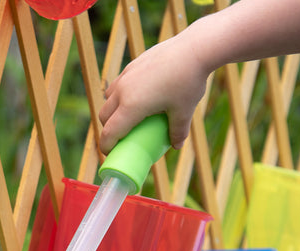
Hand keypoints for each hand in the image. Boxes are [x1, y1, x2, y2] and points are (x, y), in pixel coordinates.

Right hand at [99, 27, 209, 154]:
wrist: (195, 48)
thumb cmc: (188, 82)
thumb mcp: (184, 112)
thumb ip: (178, 132)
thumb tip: (176, 146)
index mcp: (132, 106)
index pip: (110, 132)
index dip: (106, 147)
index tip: (110, 154)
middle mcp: (123, 90)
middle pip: (104, 116)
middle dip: (108, 130)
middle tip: (122, 138)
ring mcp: (126, 75)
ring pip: (108, 98)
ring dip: (112, 111)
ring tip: (127, 117)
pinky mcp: (132, 65)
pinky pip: (118, 84)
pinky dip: (120, 96)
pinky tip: (137, 97)